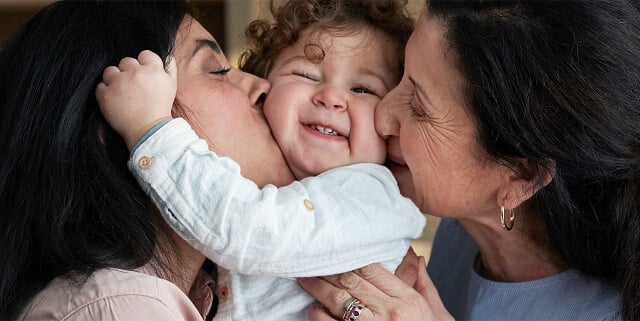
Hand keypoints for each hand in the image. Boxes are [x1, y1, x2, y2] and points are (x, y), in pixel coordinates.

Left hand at [96, 50, 176, 149]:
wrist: (149, 130)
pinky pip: (100, 86)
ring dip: (114, 80)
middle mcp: (135, 73)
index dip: (144, 64)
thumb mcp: (171, 86)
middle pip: (126, 61)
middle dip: (129, 72)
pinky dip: (106, 93)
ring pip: (110, 71)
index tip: (144, 76)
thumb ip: (170, 68)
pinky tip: (115, 101)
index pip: (145, 54)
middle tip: (133, 87)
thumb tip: (166, 57)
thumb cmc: (161, 108)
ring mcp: (119, 84)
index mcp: (153, 70)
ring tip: (122, 93)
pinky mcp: (106, 96)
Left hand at [298, 256, 452, 320]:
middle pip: (351, 281)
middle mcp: (389, 313)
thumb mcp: (439, 316)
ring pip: (337, 300)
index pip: (372, 270)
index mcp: (408, 301)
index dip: (350, 259)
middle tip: (311, 261)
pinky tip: (313, 309)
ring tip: (304, 279)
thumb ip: (425, 287)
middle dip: (328, 270)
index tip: (337, 253)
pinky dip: (318, 315)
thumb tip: (417, 260)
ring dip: (317, 289)